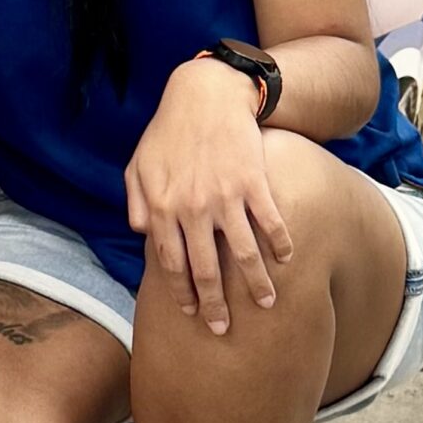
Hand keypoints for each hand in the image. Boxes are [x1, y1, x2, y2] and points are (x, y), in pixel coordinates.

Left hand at [123, 58, 294, 331]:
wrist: (206, 93)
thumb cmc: (169, 129)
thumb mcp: (139, 163)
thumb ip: (135, 200)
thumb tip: (139, 233)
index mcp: (161, 207)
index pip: (171, 264)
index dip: (182, 293)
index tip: (193, 313)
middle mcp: (192, 208)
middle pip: (206, 270)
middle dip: (216, 305)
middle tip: (224, 329)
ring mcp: (224, 196)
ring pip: (242, 254)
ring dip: (256, 285)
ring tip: (268, 304)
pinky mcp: (253, 182)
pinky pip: (270, 222)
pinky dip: (281, 245)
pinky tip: (288, 260)